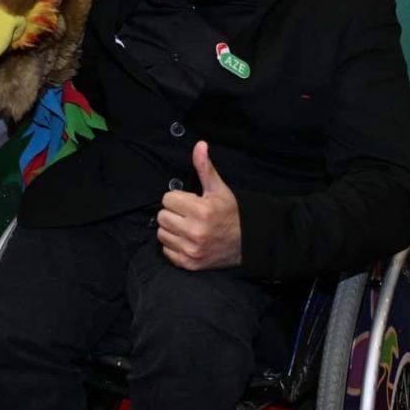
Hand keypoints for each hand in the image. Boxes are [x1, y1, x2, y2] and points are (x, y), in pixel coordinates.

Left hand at [156, 141, 241, 270]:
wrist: (247, 243)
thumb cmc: (231, 213)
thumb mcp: (218, 189)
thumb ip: (204, 168)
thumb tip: (199, 145)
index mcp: (201, 211)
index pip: (167, 199)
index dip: (178, 198)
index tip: (189, 202)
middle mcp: (195, 232)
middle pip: (162, 216)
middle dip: (173, 213)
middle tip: (187, 215)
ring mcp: (191, 250)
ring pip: (162, 234)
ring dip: (171, 229)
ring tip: (187, 227)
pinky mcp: (189, 263)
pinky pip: (166, 251)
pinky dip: (173, 245)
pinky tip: (187, 240)